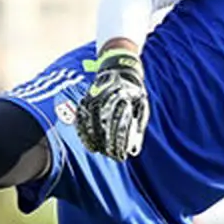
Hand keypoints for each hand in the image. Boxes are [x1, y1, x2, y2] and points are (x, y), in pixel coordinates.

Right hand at [75, 45, 149, 159]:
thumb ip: (139, 124)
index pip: (120, 124)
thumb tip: (135, 148)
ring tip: (97, 150)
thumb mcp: (141, 104)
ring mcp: (95, 96)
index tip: (120, 154)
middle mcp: (108, 96)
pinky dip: (82, 129)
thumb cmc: (133, 91)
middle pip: (105, 123)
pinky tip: (86, 140)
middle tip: (110, 154)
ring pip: (91, 120)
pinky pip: (81, 115)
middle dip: (107, 142)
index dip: (119, 141)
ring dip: (93, 137)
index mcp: (124, 97)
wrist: (119, 68)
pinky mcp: (87, 97)